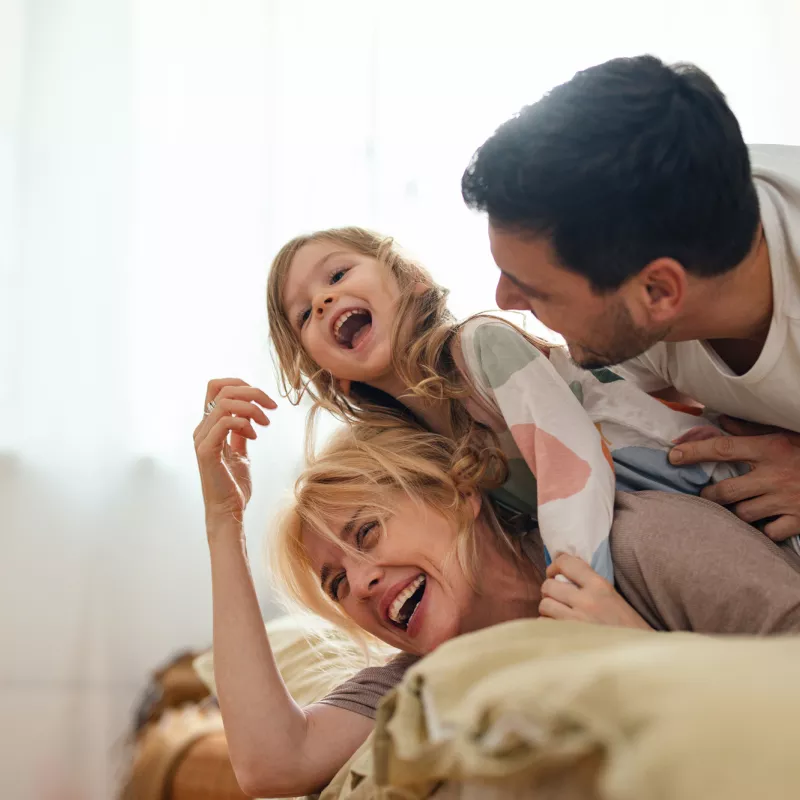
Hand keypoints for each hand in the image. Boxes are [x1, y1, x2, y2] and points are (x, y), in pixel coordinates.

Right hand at [193, 378, 275, 527]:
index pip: (216, 388)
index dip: (240, 384)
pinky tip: (255, 437)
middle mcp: (202, 429)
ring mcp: (202, 439)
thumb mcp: (241, 453)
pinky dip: (244, 424)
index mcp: (209, 426)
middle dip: (252, 392)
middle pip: (222, 389)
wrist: (229, 511)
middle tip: (272, 407)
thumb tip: (249, 416)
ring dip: (251, 408)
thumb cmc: (234, 486)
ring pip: (224, 403)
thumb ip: (240, 433)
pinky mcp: (206, 451)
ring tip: (266, 423)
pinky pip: (224, 423)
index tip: (263, 399)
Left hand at [538, 553, 650, 629]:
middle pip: (548, 585)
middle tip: (558, 596)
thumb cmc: (628, 626)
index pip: (566, 563)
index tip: (555, 572)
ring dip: (549, 608)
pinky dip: (549, 625)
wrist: (639, 655)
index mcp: (600, 586)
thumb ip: (588, 581)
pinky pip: (545, 625)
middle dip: (550, 590)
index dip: (555, 565)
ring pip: (544, 605)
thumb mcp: (612, 596)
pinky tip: (561, 629)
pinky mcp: (570, 639)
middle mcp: (586, 601)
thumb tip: (560, 563)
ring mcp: (576, 621)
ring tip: (559, 613)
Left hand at [669, 416, 799, 540]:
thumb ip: (750, 429)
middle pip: (725, 491)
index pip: (723, 448)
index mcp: (770, 449)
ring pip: (743, 513)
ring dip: (737, 512)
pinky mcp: (798, 521)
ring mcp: (786, 501)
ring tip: (739, 507)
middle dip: (710, 496)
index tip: (673, 455)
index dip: (694, 451)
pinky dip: (762, 529)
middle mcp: (774, 476)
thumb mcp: (785, 433)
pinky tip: (764, 522)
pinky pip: (767, 532)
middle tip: (706, 495)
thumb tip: (720, 420)